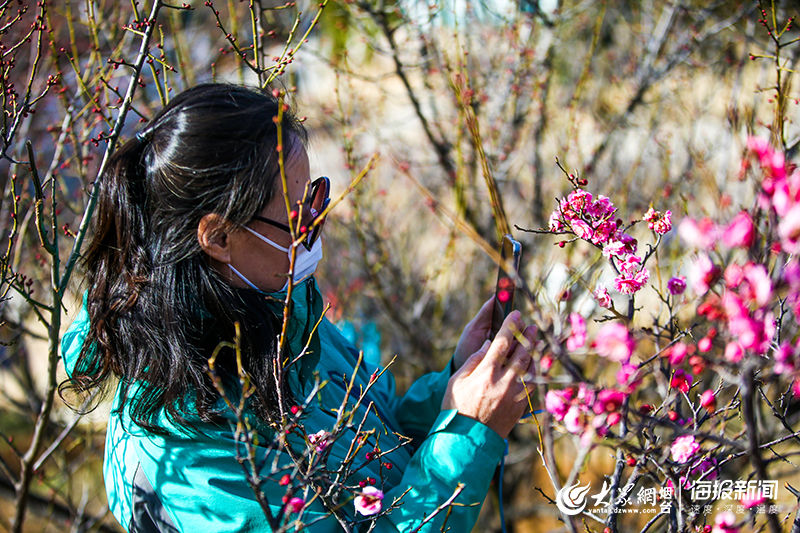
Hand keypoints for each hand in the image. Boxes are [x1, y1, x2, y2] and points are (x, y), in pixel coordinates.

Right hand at [442, 311, 536, 438]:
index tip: (515, 314)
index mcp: (486, 373)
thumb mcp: (458, 381)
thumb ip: (473, 361)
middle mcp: (503, 382)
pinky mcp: (521, 406)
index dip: (510, 325)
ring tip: (535, 342)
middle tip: (531, 326)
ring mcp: (515, 395)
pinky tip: (532, 365)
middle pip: (522, 352)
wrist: (467, 439)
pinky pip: (531, 384)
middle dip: (528, 336)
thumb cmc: (456, 408)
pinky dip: (533, 372)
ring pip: (530, 368)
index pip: (502, 342)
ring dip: (533, 352)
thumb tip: (487, 345)